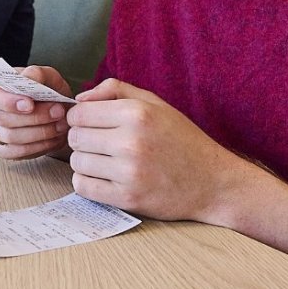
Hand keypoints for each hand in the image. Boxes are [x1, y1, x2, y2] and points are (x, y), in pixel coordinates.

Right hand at [0, 65, 70, 159]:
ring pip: (9, 137)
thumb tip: (27, 77)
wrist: (53, 109)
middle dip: (33, 118)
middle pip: (0, 118)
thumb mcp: (46, 75)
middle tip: (57, 112)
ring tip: (60, 124)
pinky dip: (37, 146)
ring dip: (39, 132)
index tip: (30, 104)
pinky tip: (52, 138)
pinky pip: (15, 152)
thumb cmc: (44, 90)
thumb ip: (37, 73)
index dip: (8, 102)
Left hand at [65, 78, 284, 224]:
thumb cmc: (181, 139)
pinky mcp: (127, 198)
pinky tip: (104, 178)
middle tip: (100, 144)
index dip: (80, 118)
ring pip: (77, 162)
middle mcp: (131, 141)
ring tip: (105, 161)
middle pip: (75, 137)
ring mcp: (128, 172)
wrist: (212, 182)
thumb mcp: (155, 103)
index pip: (79, 113)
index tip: (91, 125)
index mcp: (136, 113)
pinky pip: (84, 187)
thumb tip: (79, 99)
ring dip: (85, 162)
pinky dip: (88, 183)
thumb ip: (116, 90)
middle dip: (82, 139)